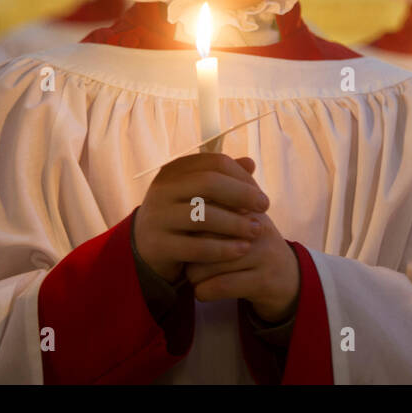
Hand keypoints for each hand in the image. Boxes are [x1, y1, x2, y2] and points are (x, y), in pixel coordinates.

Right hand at [134, 153, 268, 282]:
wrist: (146, 247)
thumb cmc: (181, 216)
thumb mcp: (198, 194)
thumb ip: (222, 178)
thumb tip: (250, 163)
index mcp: (174, 171)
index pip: (215, 163)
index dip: (242, 177)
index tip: (260, 195)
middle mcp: (162, 189)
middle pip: (208, 183)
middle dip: (242, 194)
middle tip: (265, 207)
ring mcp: (158, 217)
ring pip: (202, 215)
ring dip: (236, 223)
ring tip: (257, 230)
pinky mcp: (158, 246)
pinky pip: (196, 247)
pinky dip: (224, 248)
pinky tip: (242, 249)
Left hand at [185, 210, 299, 322]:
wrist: (290, 279)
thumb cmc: (253, 247)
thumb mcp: (240, 220)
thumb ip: (216, 204)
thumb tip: (182, 187)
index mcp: (247, 207)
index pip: (205, 208)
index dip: (188, 226)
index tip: (181, 236)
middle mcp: (257, 227)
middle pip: (203, 235)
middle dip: (188, 251)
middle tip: (186, 259)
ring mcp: (262, 254)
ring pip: (208, 263)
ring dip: (193, 275)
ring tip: (195, 277)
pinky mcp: (263, 281)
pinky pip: (220, 286)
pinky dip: (203, 292)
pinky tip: (203, 292)